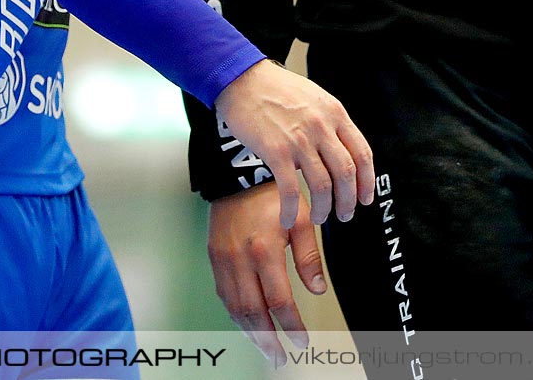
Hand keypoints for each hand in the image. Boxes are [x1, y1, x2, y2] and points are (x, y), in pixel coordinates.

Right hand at [208, 184, 328, 363]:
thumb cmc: (273, 196)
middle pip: (253, 313)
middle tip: (281, 358)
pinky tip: (249, 325)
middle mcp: (239, 260)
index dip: (291, 326)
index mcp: (264, 251)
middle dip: (268, 340)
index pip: (278, 301)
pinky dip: (237, 316)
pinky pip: (224, 296)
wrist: (237, 175)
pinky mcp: (214, 259)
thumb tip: (318, 290)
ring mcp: (223, 261)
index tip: (303, 342)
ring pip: (235, 308)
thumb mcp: (301, 220)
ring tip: (267, 349)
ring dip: (251, 333)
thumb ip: (310, 257)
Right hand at [213, 59, 375, 228]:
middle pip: (346, 173)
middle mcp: (321, 126)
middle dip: (349, 200)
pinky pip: (291, 190)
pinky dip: (292, 210)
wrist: (242, 78)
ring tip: (320, 218)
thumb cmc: (274, 88)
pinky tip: (288, 219)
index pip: (362, 153)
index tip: (365, 198)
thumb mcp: (313, 97)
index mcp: (334, 112)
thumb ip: (329, 121)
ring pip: (323, 185)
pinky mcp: (276, 150)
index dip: (367, 181)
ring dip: (324, 209)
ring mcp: (299, 139)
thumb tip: (341, 150)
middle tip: (345, 214)